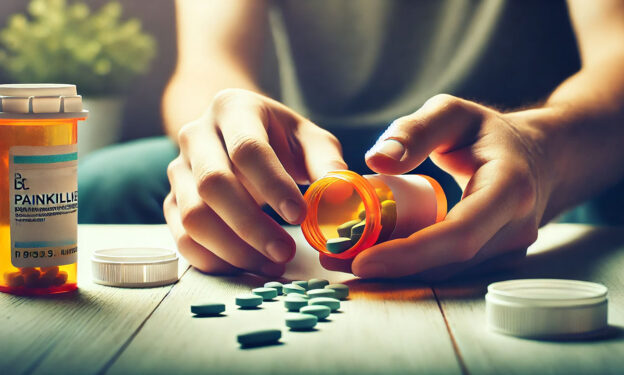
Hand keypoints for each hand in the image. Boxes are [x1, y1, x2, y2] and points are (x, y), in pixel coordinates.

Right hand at [165, 89, 346, 275]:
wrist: (239, 135)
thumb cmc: (280, 139)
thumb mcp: (309, 140)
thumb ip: (327, 164)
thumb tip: (341, 195)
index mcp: (233, 109)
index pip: (247, 149)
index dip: (273, 185)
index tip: (300, 216)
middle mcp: (196, 135)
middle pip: (213, 184)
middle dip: (251, 226)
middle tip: (285, 252)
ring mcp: (178, 169)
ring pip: (193, 216)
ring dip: (234, 249)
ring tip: (272, 263)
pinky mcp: (172, 201)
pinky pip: (183, 238)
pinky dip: (214, 260)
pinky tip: (248, 265)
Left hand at [321, 94, 553, 279]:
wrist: (539, 156)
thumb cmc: (489, 132)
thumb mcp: (452, 112)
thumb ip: (414, 130)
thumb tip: (376, 161)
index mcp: (509, 188)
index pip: (459, 233)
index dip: (410, 253)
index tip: (361, 258)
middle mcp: (515, 227)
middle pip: (447, 262)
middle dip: (389, 266)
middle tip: (334, 258)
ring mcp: (508, 248)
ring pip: (446, 271)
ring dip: (394, 269)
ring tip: (342, 257)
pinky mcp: (494, 256)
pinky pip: (448, 266)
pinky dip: (409, 264)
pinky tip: (373, 254)